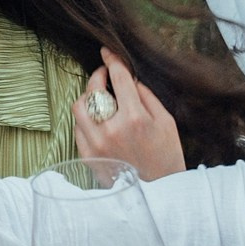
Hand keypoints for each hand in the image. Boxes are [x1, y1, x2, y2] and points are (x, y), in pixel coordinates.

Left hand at [73, 51, 185, 179]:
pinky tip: (98, 118)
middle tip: (104, 74)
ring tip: (99, 97)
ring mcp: (96, 144)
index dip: (112, 60)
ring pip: (79, 107)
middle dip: (98, 76)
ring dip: (87, 97)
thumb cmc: (167, 156)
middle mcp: (111, 129)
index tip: (108, 52)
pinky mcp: (87, 156)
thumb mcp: (166, 122)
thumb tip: (129, 78)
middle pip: (93, 90)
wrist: (159, 194)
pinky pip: (77, 127)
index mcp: (135, 118)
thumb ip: (146, 97)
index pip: (118, 78)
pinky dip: (86, 118)